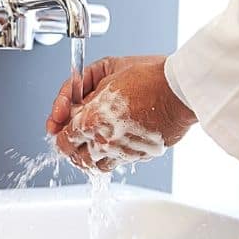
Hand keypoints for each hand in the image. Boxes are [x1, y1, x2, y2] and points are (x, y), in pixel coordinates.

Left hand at [46, 56, 196, 171]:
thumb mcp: (105, 71)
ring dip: (89, 155)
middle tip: (73, 134)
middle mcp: (105, 142)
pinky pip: (117, 163)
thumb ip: (82, 90)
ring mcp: (123, 152)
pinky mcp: (140, 156)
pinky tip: (114, 141)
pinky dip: (111, 156)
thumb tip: (72, 104)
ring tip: (91, 141)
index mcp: (91, 121)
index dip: (58, 132)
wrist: (180, 89)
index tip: (59, 125)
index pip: (62, 141)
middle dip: (71, 146)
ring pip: (95, 167)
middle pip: (75, 158)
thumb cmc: (147, 76)